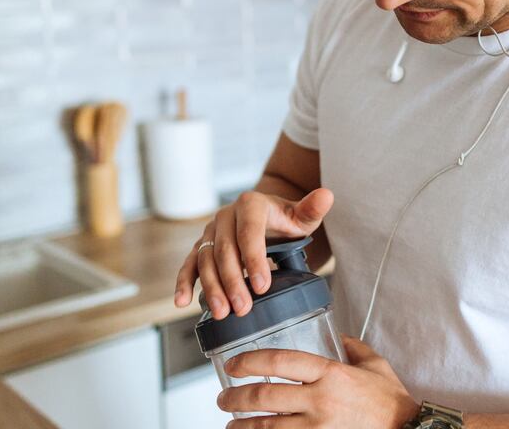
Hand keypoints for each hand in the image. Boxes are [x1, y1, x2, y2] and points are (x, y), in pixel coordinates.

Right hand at [173, 187, 334, 318]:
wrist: (266, 218)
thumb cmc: (286, 220)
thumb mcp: (302, 216)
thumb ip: (312, 208)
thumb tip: (327, 195)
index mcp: (250, 204)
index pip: (249, 232)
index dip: (254, 259)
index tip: (263, 285)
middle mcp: (226, 216)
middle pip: (225, 250)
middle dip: (233, 281)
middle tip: (242, 308)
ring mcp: (211, 232)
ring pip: (206, 260)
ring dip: (211, 287)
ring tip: (222, 313)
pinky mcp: (202, 247)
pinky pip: (190, 264)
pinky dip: (184, 282)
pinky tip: (182, 302)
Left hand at [217, 335, 419, 427]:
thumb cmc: (392, 402)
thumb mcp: (374, 366)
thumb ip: (352, 347)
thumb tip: (335, 335)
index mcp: (331, 374)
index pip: (281, 361)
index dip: (251, 361)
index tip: (234, 364)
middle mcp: (321, 401)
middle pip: (265, 397)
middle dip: (236, 397)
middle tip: (223, 398)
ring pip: (267, 428)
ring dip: (242, 426)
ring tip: (232, 424)